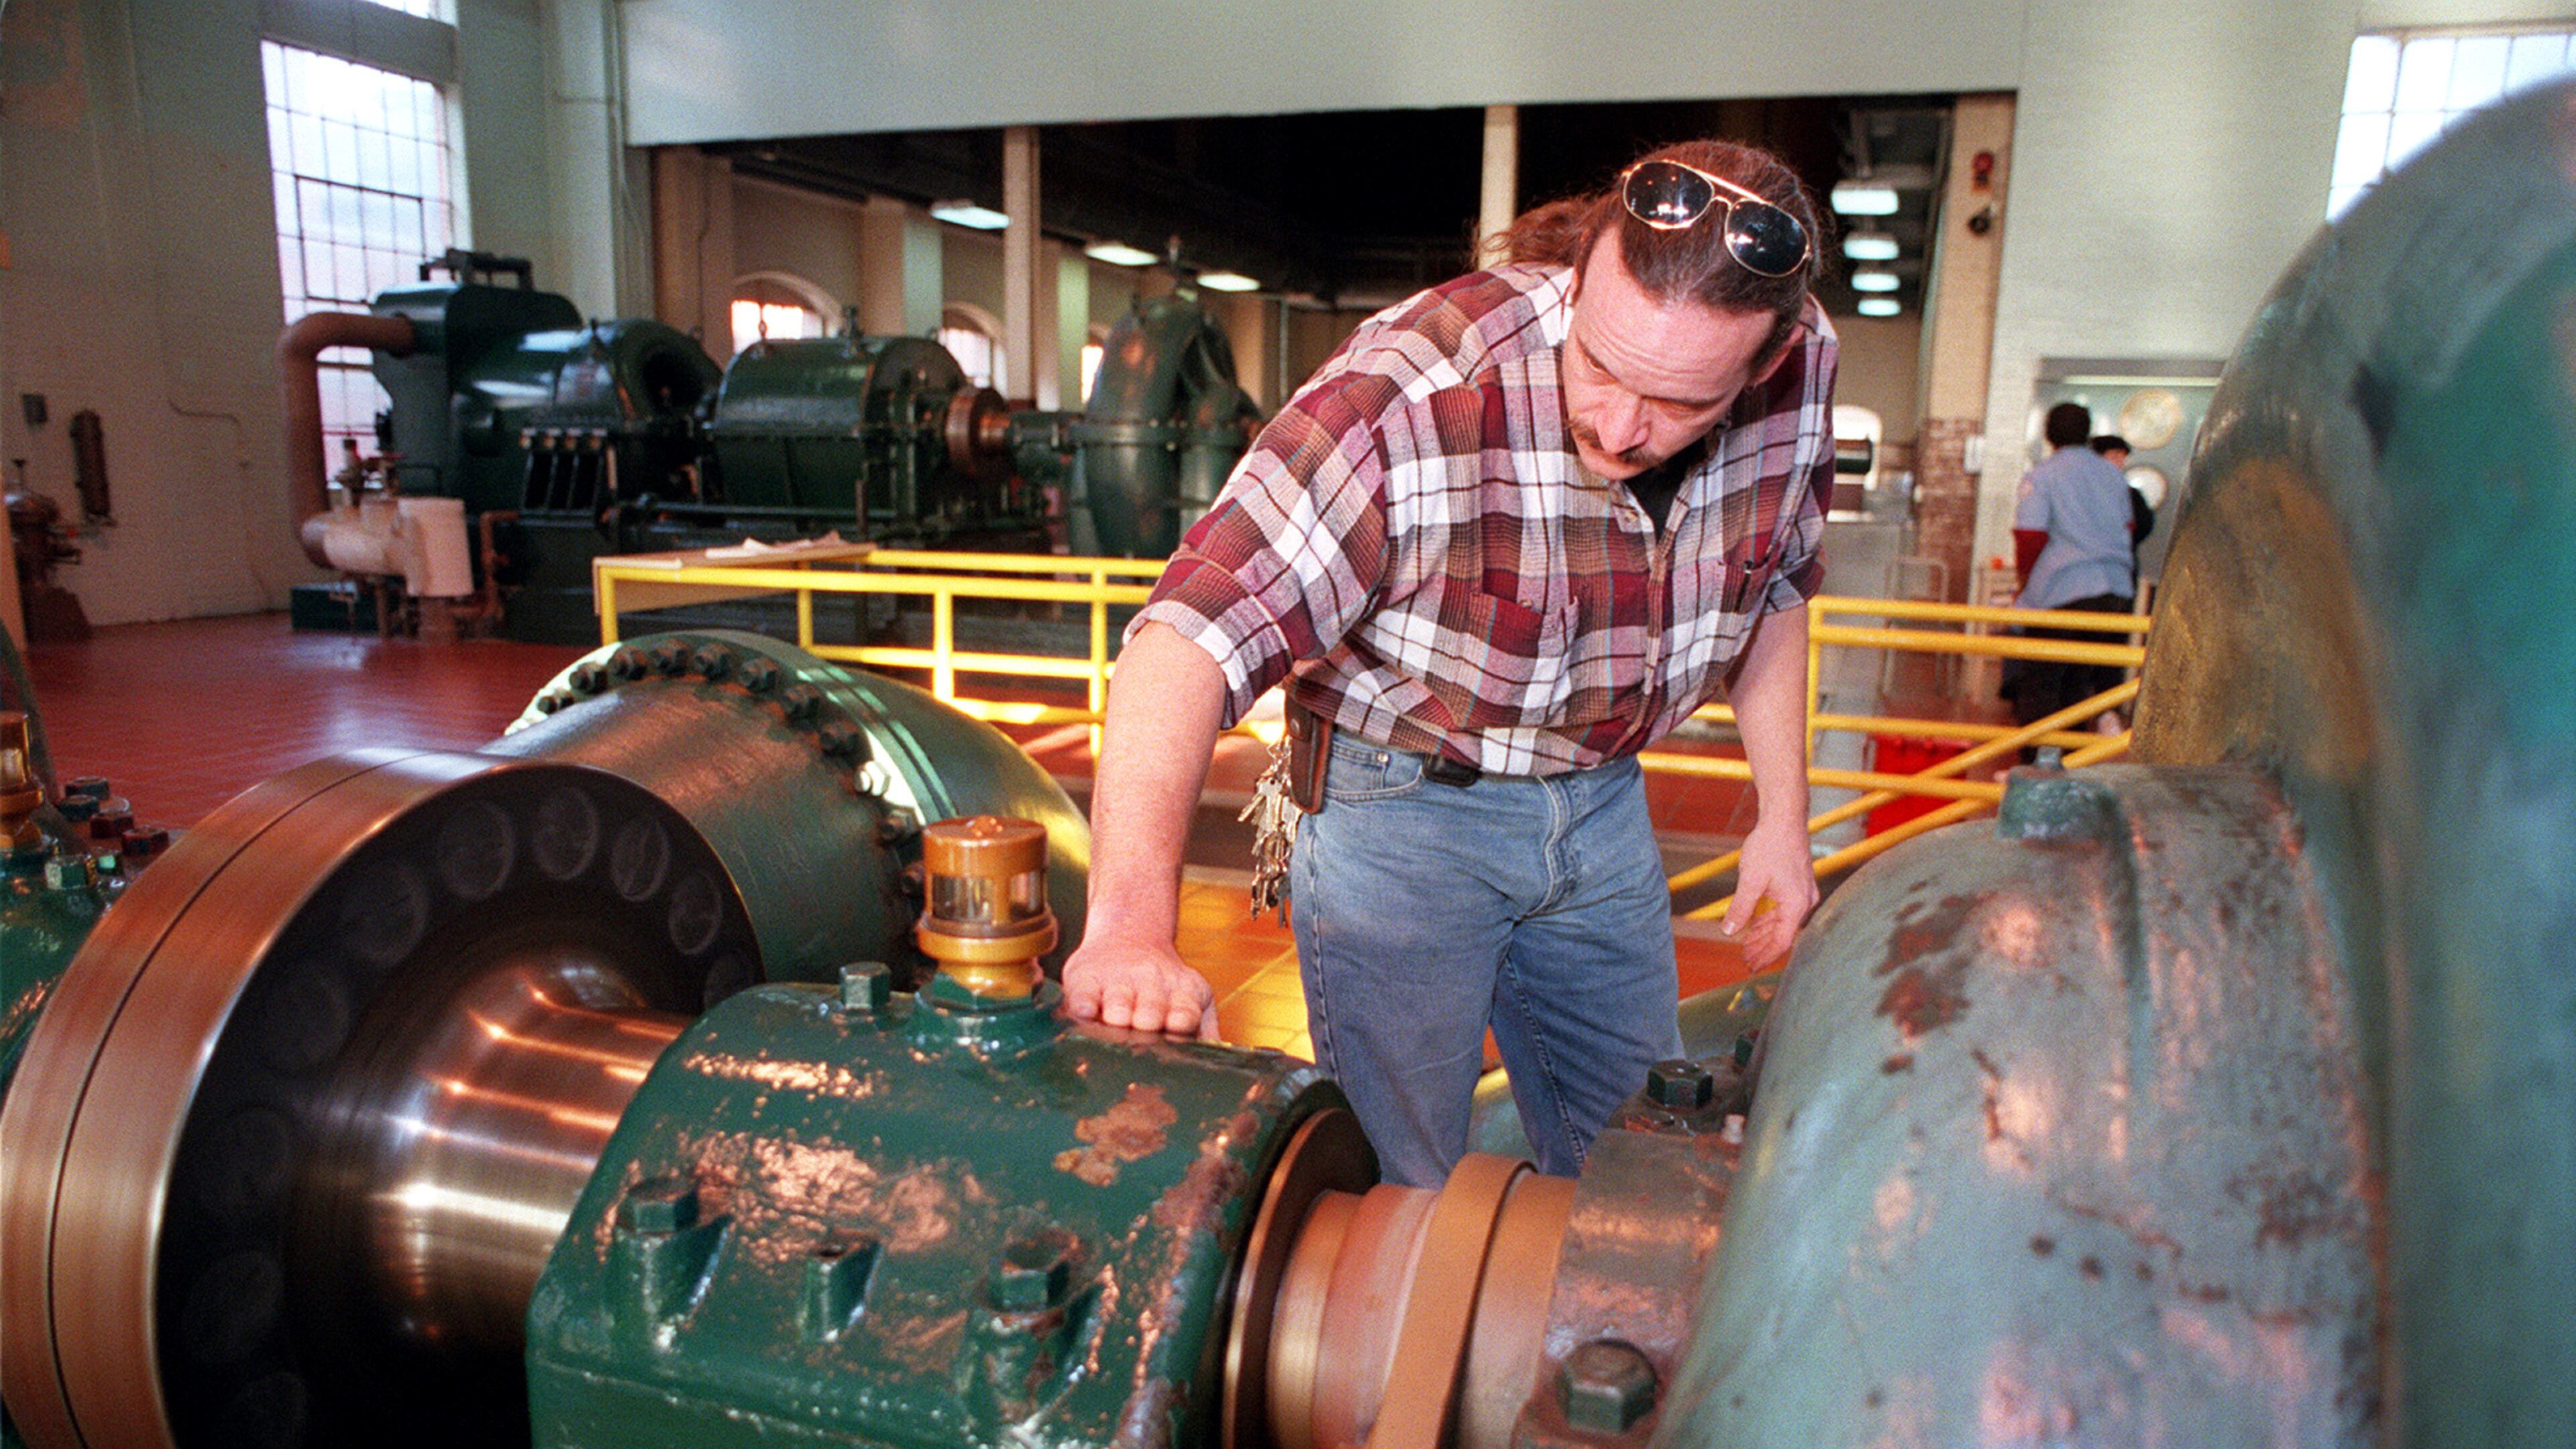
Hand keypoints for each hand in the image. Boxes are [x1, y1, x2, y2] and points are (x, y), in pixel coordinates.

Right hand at [1061, 937, 1217, 1038]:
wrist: (1127, 937)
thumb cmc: (1162, 986)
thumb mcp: (1191, 998)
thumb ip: (1205, 1029)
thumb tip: (1223, 1063)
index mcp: (1181, 994)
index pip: (1185, 1010)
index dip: (1181, 1018)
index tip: (1179, 1025)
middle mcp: (1149, 985)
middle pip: (1150, 1007)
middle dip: (1149, 1019)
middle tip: (1145, 1027)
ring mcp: (1116, 981)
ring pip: (1118, 999)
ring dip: (1118, 1011)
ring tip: (1117, 1020)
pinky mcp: (1084, 978)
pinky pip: (1081, 994)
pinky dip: (1081, 1005)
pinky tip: (1082, 1012)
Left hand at [1722, 817, 1819, 970]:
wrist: (1784, 819)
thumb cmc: (1770, 845)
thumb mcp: (1750, 880)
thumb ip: (1740, 908)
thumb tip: (1728, 931)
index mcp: (1796, 904)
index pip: (1782, 941)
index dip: (1766, 956)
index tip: (1751, 966)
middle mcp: (1805, 902)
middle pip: (1783, 935)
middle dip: (1763, 948)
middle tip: (1745, 960)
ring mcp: (1803, 894)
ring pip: (1782, 923)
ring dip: (1764, 935)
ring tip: (1746, 946)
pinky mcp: (1797, 886)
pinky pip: (1783, 911)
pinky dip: (1768, 920)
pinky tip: (1754, 926)